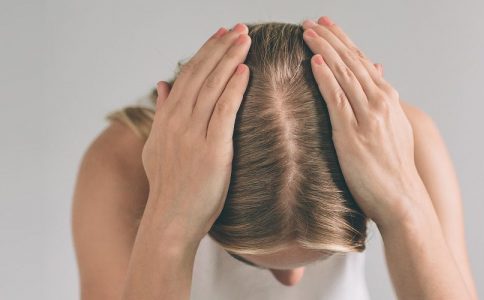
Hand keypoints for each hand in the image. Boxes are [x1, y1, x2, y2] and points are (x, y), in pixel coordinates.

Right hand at [141, 23, 250, 241]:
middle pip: (201, 74)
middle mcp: (177, 121)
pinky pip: (224, 111)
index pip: (187, 76)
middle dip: (221, 47)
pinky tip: (245, 71)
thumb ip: (161, 113)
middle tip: (239, 28)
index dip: (205, 52)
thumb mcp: (155, 147)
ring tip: (245, 39)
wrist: (170, 220)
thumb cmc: (168, 186)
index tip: (220, 34)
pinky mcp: (212, 150)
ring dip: (230, 60)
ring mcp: (193, 134)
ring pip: (212, 87)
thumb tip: (163, 84)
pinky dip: (234, 89)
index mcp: (166, 119)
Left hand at [301, 16, 423, 224]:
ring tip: (306, 33)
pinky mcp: (353, 135)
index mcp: (388, 100)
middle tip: (310, 22)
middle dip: (330, 38)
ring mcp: (368, 117)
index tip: (326, 26)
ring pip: (344, 74)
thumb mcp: (395, 129)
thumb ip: (384, 101)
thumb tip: (377, 74)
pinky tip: (314, 62)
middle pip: (351, 62)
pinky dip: (326, 78)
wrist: (403, 199)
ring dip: (324, 51)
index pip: (361, 61)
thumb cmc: (394, 168)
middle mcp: (380, 102)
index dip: (342, 41)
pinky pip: (337, 99)